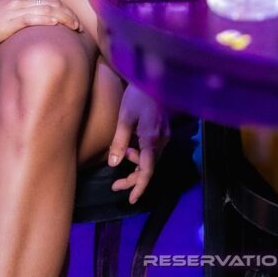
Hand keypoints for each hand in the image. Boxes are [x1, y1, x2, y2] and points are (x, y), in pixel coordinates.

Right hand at [0, 0, 81, 52]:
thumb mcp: (0, 16)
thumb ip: (14, 17)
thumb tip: (24, 26)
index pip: (47, 0)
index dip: (63, 9)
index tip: (72, 19)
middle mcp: (20, 0)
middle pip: (52, 3)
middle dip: (68, 13)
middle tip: (80, 24)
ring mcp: (15, 9)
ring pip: (47, 9)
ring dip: (64, 17)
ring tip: (76, 26)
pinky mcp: (10, 20)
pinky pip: (34, 18)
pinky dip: (48, 20)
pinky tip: (58, 24)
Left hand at [108, 85, 170, 203]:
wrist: (154, 77)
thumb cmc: (137, 96)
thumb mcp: (124, 118)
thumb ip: (119, 142)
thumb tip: (113, 164)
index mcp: (152, 138)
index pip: (148, 169)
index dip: (139, 186)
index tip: (132, 199)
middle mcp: (162, 139)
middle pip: (150, 167)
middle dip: (133, 179)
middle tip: (116, 186)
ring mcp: (164, 135)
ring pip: (152, 159)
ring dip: (136, 166)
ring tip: (120, 165)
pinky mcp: (163, 131)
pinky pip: (153, 150)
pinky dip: (141, 156)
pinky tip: (130, 150)